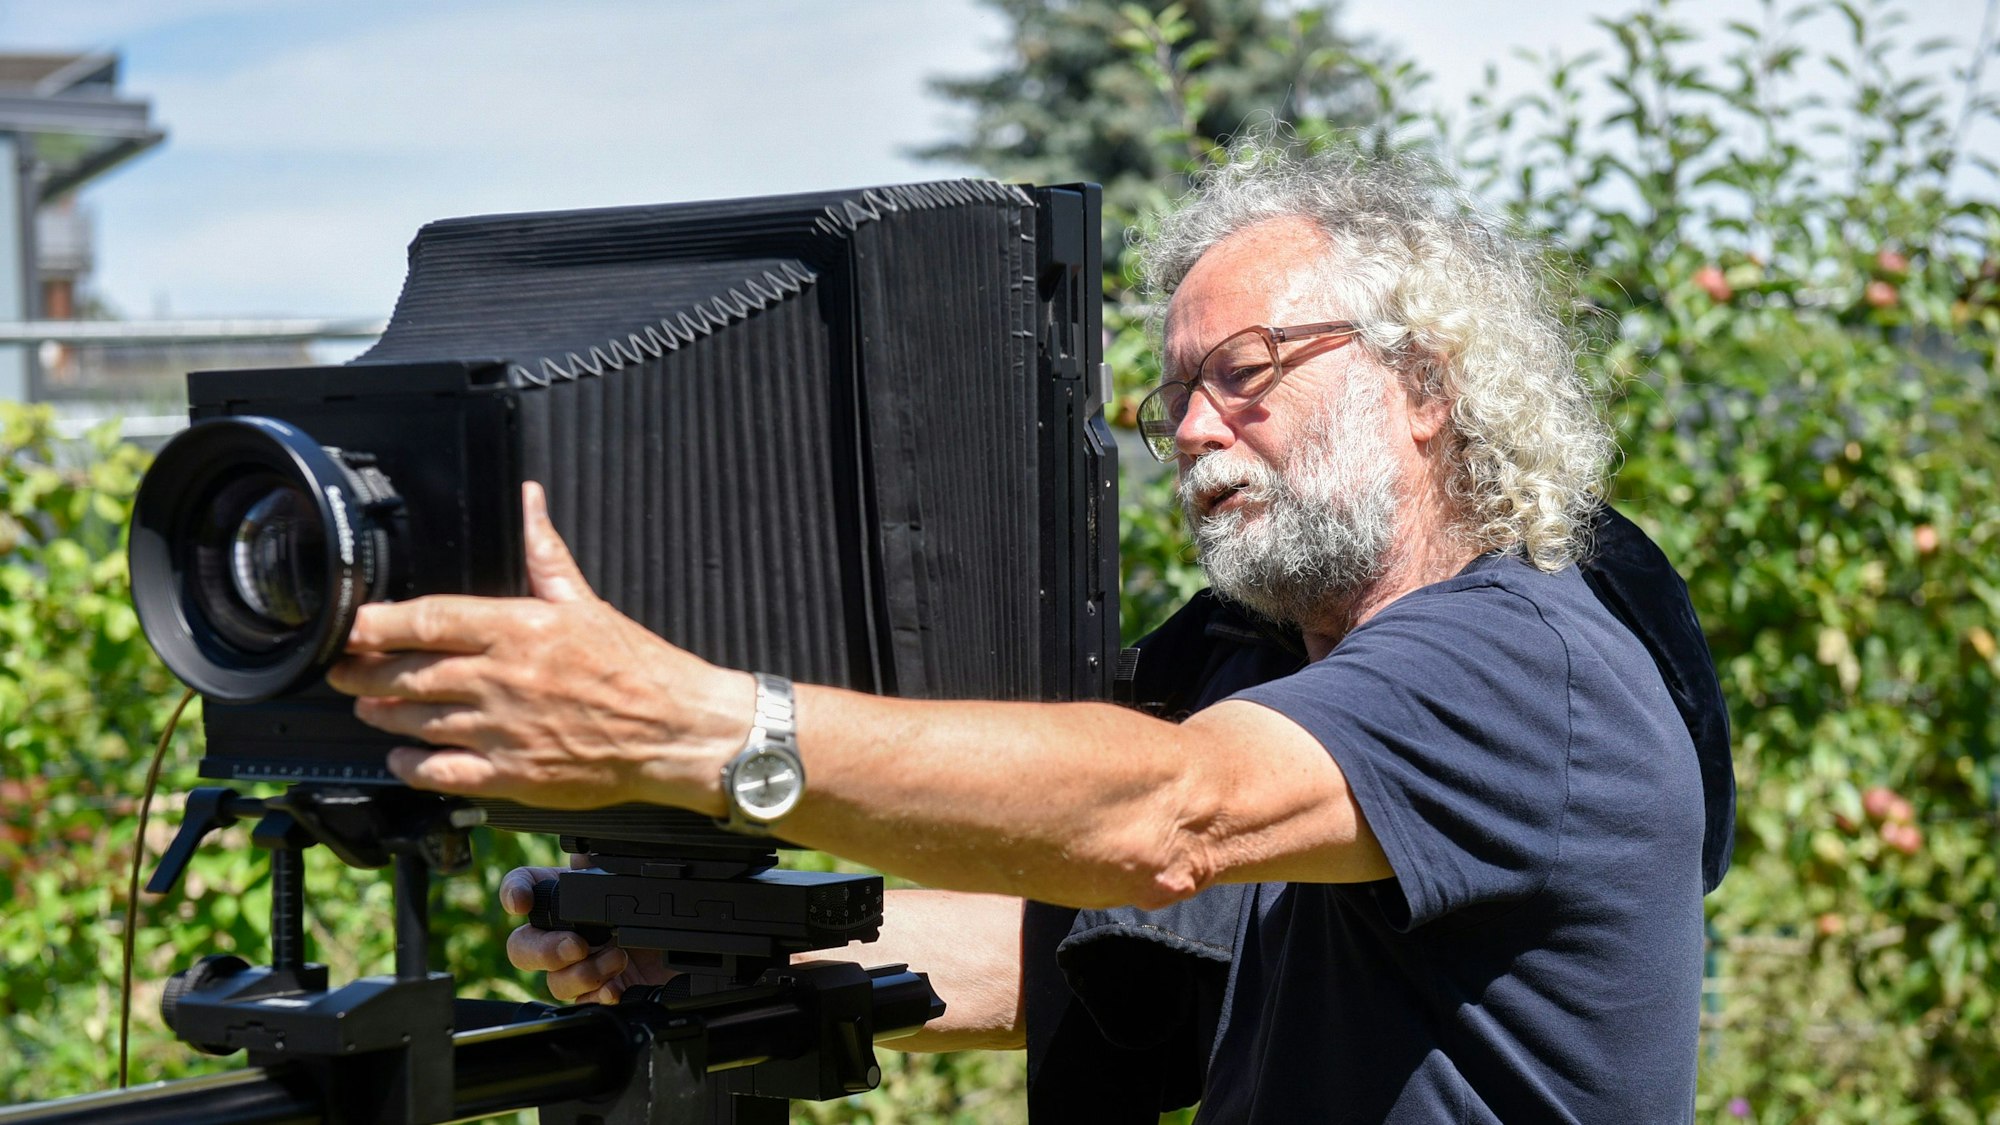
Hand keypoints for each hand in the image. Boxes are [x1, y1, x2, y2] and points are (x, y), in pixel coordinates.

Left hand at [327, 481, 752, 810]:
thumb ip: (543, 553)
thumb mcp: (586, 602)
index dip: (377, 623)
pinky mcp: (512, 775)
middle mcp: (504, 679)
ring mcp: (504, 730)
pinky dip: (412, 764)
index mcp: (519, 628)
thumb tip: (529, 500)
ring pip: (415, 721)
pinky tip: (403, 755)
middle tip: (346, 668)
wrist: (676, 732)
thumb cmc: (637, 669)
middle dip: (363, 671)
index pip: (428, 619)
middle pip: (407, 674)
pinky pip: (441, 772)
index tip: (352, 625)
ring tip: (370, 705)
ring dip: (381, 713)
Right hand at [501, 864, 671, 1003]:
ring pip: (554, 981)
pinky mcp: (597, 992)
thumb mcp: (632, 882)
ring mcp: (577, 967)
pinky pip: (582, 1002)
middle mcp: (564, 933)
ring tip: (618, 959)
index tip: (520, 902)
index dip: (513, 891)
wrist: (682, 949)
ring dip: (584, 972)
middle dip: (544, 950)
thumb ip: (602, 866)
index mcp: (566, 897)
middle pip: (523, 947)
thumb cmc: (652, 910)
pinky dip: (596, 996)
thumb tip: (583, 855)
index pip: (524, 886)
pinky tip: (613, 988)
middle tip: (576, 946)